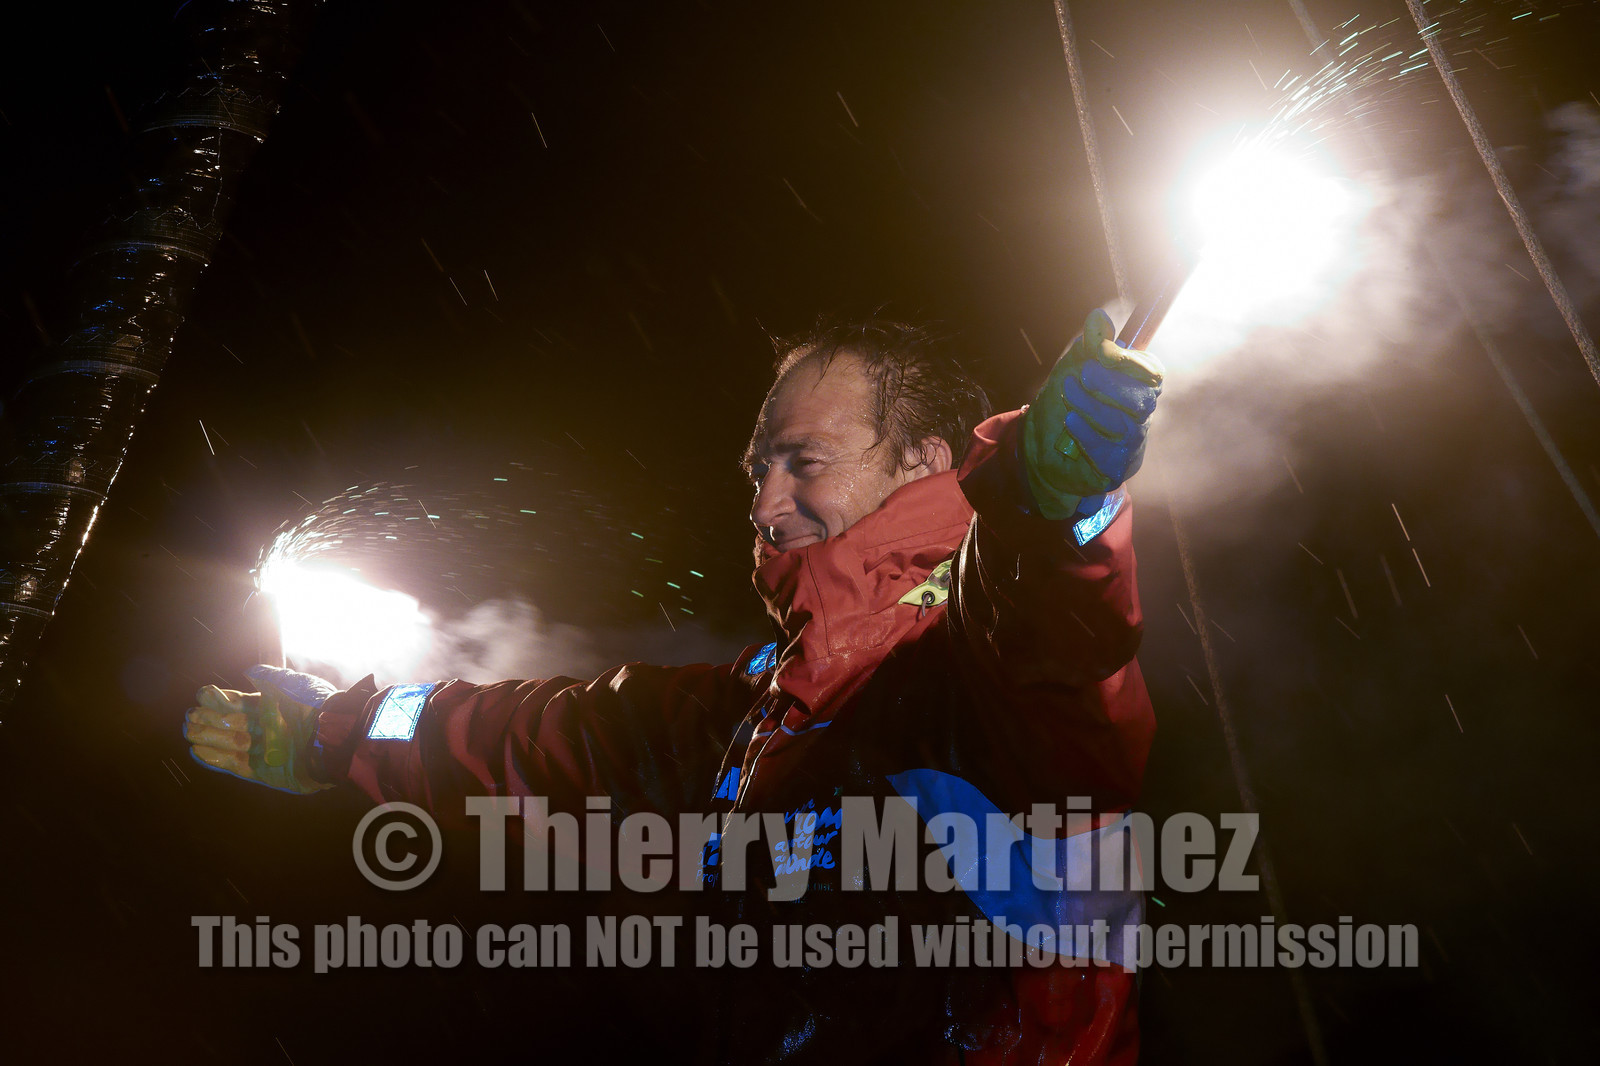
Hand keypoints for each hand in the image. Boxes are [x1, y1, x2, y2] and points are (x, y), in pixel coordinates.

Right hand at [184, 665, 338, 794]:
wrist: (334, 735)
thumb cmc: (313, 705)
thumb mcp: (290, 682)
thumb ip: (267, 675)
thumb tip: (249, 670)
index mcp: (274, 707)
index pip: (240, 702)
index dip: (220, 699)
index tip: (202, 695)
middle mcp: (268, 729)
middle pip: (232, 724)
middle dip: (210, 720)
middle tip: (189, 717)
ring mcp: (266, 751)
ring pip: (230, 744)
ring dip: (208, 738)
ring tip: (188, 732)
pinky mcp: (266, 773)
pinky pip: (236, 766)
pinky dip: (216, 760)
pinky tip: (197, 751)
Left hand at [1021, 308, 1163, 519]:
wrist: (1040, 445)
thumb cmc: (1066, 402)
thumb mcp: (1074, 366)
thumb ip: (1090, 345)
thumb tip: (1099, 317)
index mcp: (1138, 386)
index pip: (1152, 373)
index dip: (1131, 362)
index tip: (1102, 352)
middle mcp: (1141, 416)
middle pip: (1143, 399)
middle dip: (1111, 384)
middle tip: (1083, 373)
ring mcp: (1131, 445)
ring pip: (1125, 426)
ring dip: (1093, 406)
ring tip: (1068, 393)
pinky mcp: (1115, 469)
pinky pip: (1109, 453)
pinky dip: (1088, 434)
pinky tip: (1070, 422)